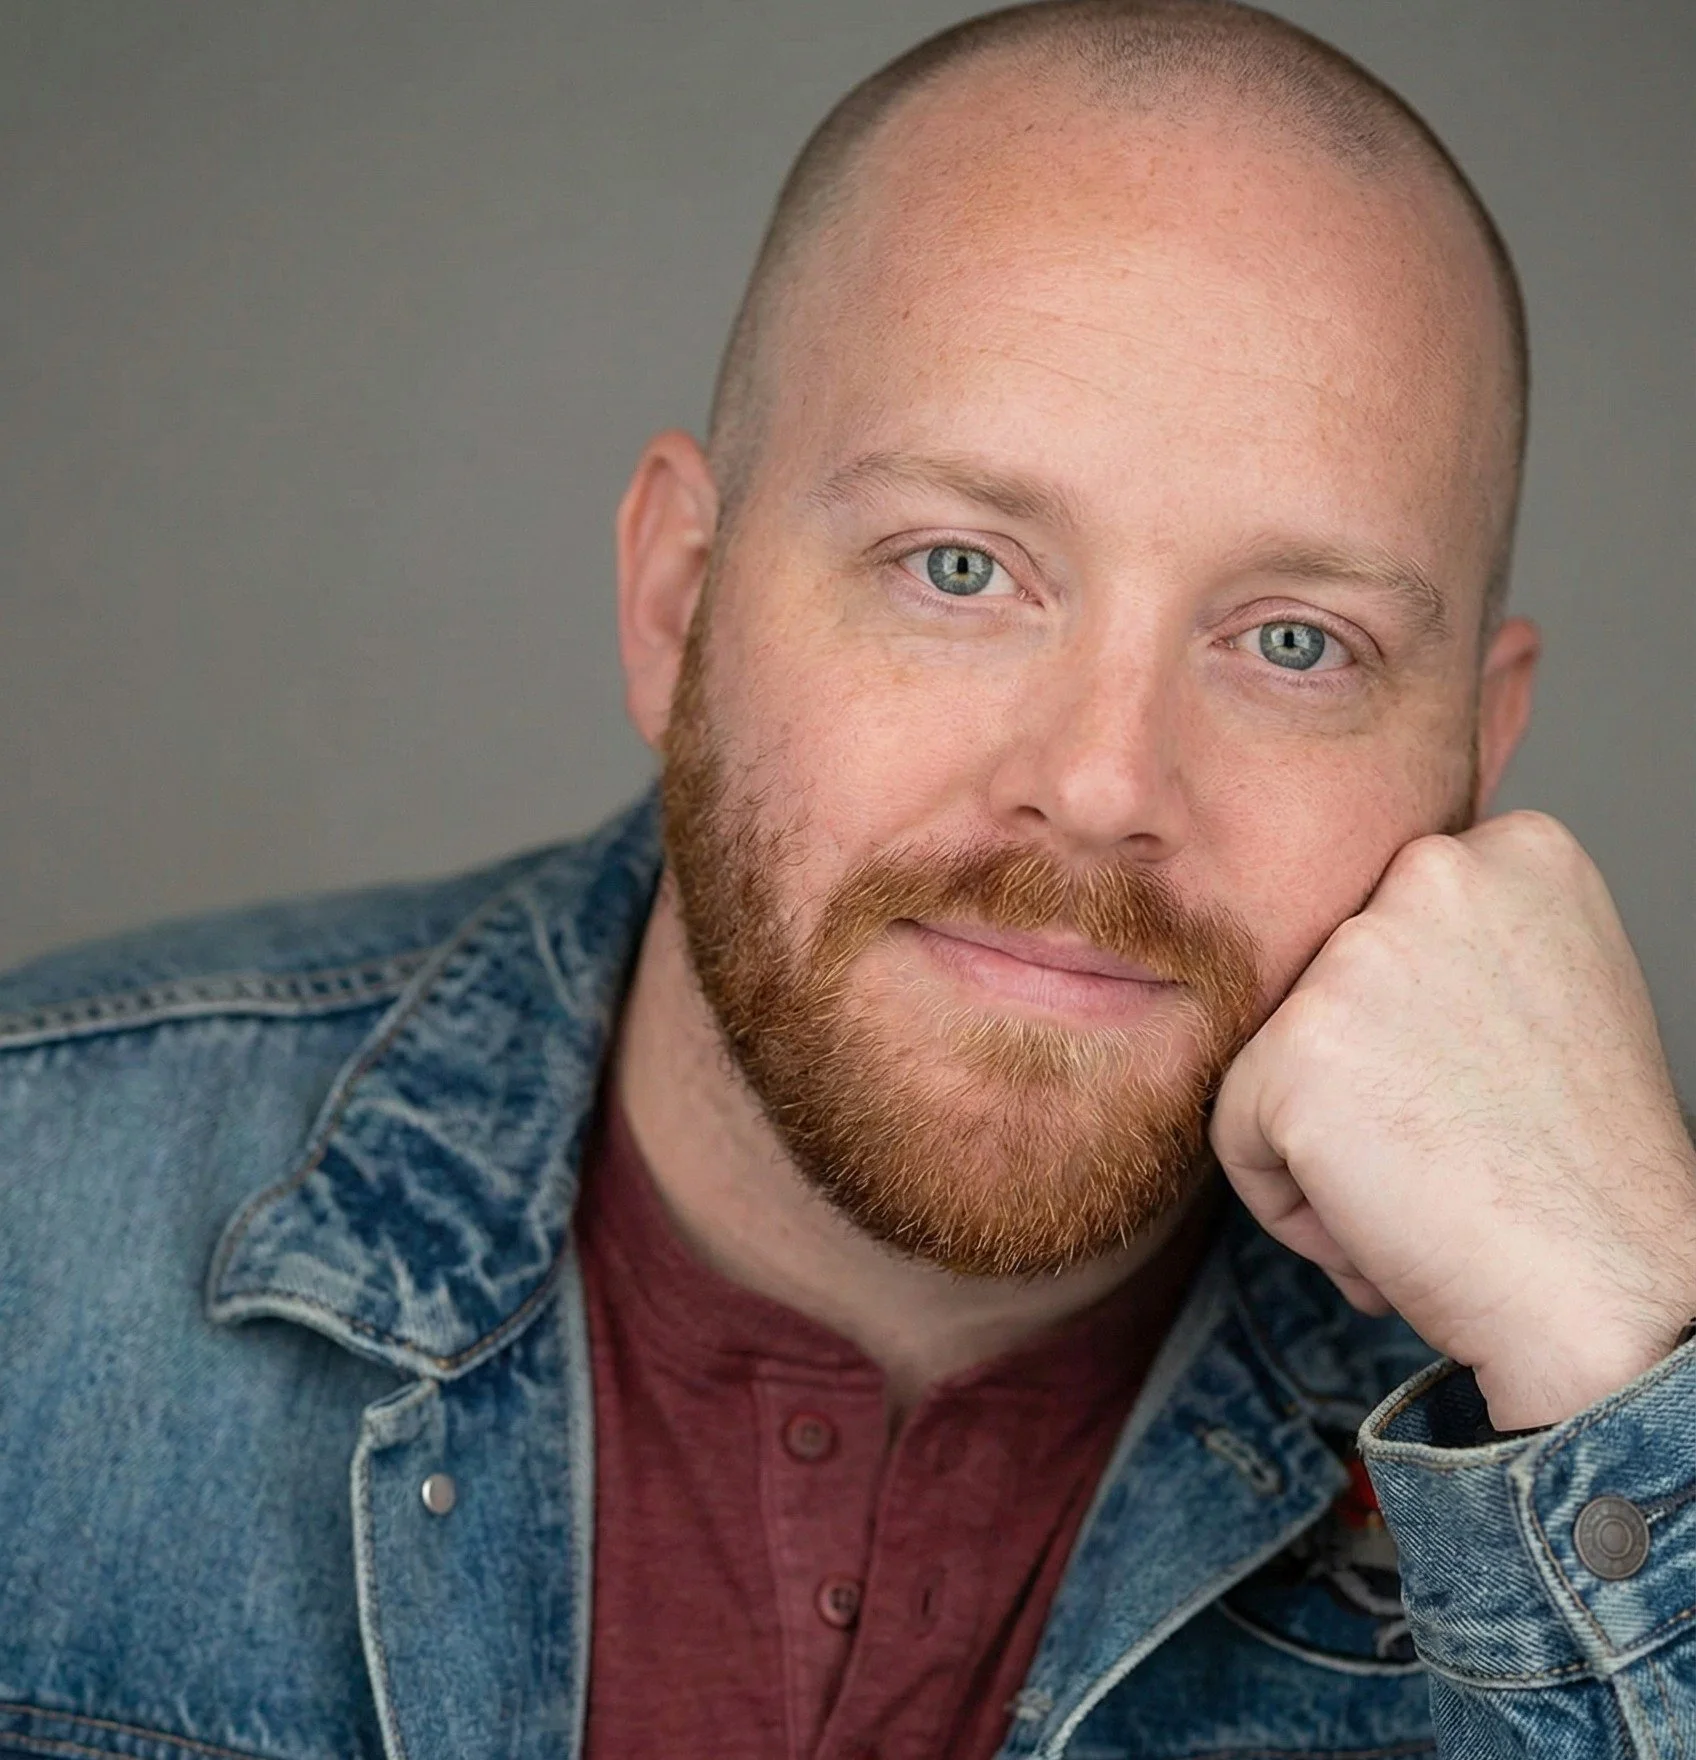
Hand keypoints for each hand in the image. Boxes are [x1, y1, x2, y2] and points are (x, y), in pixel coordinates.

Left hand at [1211, 811, 1695, 1430]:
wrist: (1609, 1294)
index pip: (1375, 927)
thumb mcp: (1544, 997)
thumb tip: (1342, 959)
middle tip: (1457, 1144)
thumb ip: (1449, 947)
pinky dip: (1292, 1203)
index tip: (1485, 1087)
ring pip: (1271, 1058)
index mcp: (1512, 852)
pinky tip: (1386, 1223)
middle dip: (1366, 1084)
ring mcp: (1358, 955)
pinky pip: (1236, 1134)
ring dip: (1328, 1143)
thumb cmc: (1578, 1171)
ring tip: (1428, 1186)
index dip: (1415, 1035)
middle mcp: (1434, 872)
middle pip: (1317, 987)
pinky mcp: (1294, 1047)